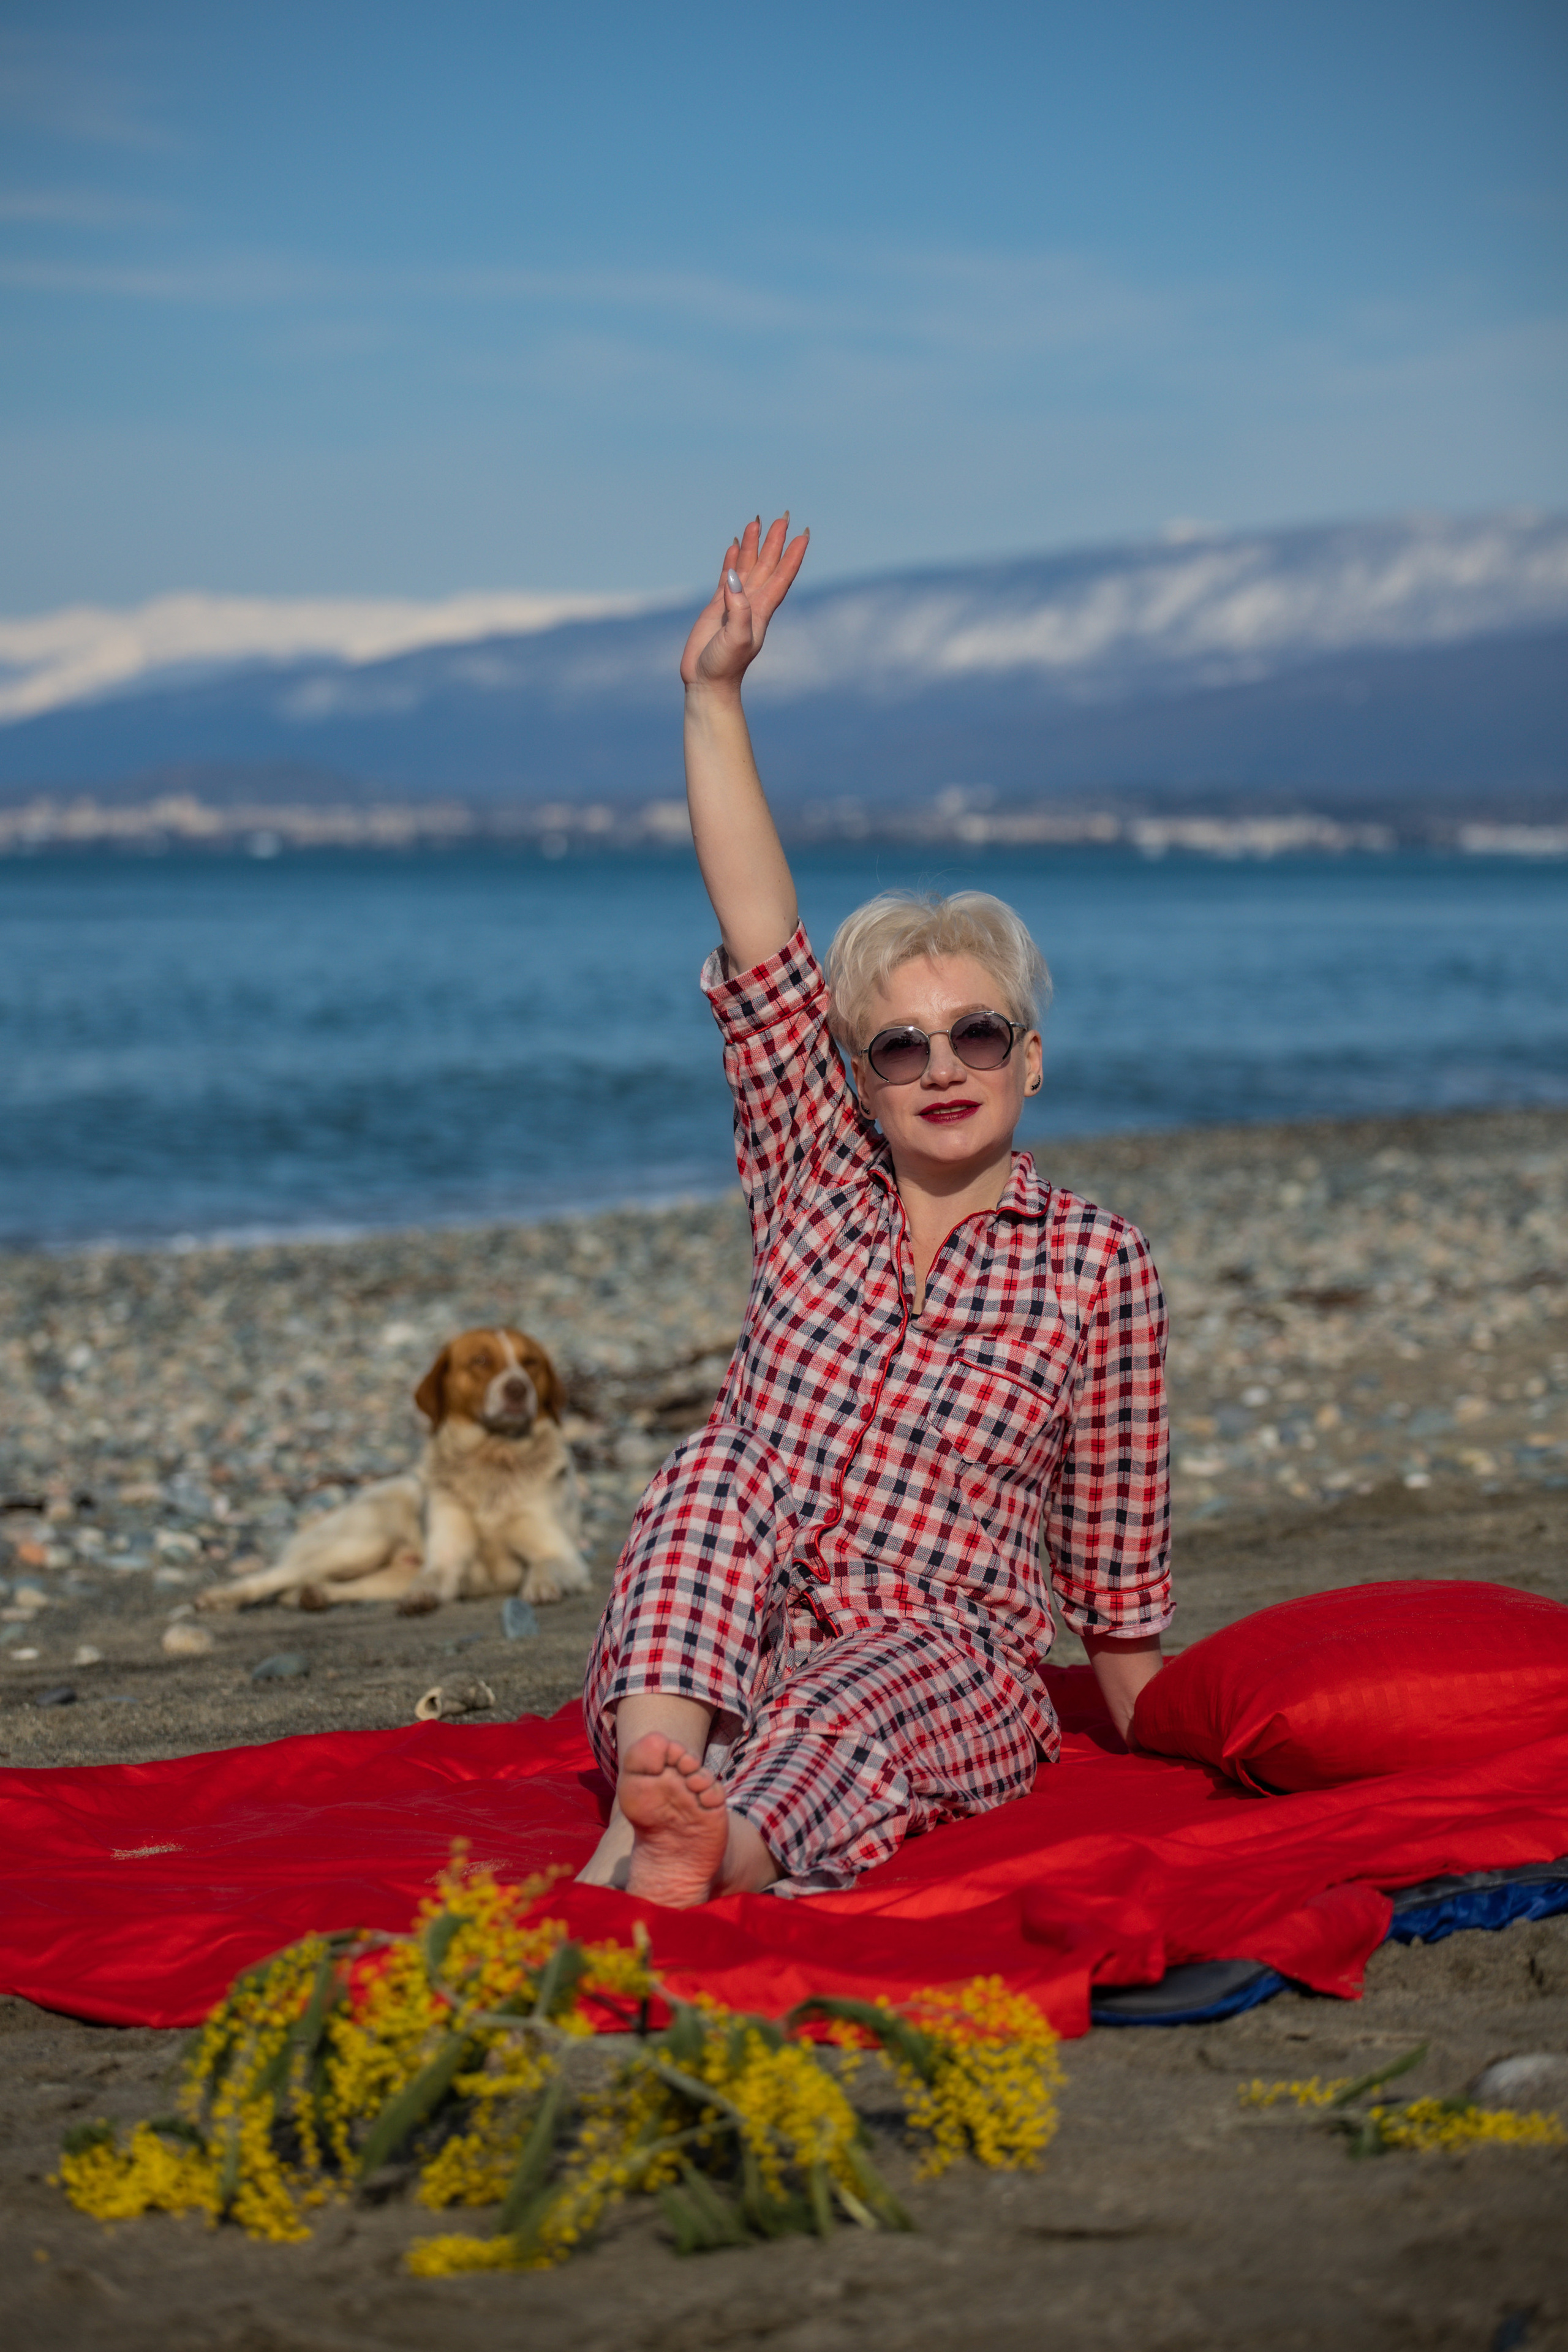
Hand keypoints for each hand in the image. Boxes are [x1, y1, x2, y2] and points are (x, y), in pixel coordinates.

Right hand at [680, 513, 809, 691]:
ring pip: (747, 567)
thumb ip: (737, 608)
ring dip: (753, 545)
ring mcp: (735, 603)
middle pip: (767, 565)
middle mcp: (752, 603)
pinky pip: (727, 576)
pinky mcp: (717, 607)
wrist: (707, 682)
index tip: (803, 535)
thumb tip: (733, 579)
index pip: (782, 576)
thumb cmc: (724, 665)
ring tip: (756, 523)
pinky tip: (735, 547)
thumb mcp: (735, 638)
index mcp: (762, 609)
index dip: (793, 555)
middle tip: (782, 517)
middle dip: (775, 541)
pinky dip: (732, 561)